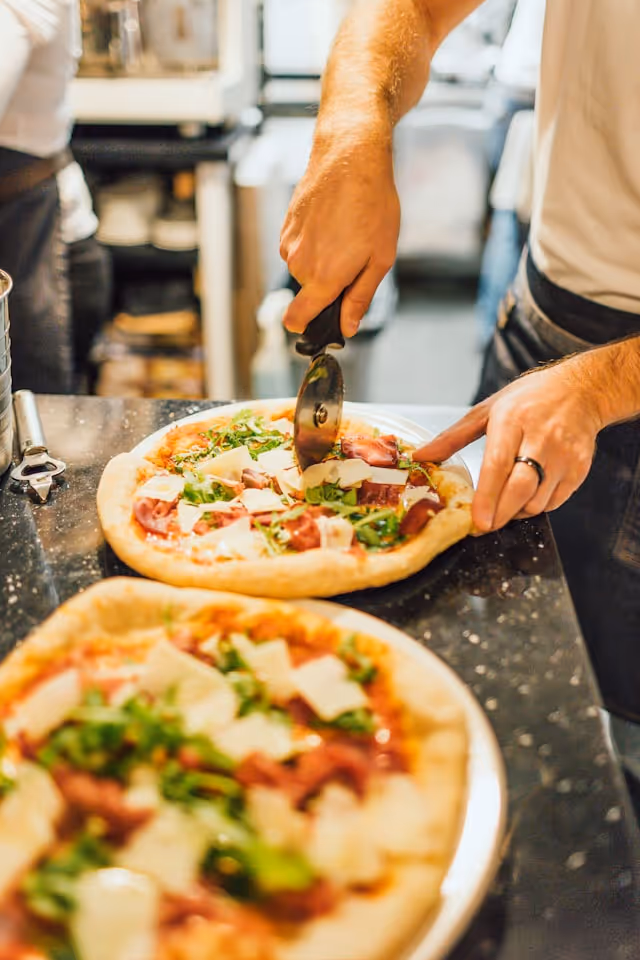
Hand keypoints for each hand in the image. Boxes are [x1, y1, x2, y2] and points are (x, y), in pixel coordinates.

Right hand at [280, 119, 399, 337]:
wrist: (350, 157)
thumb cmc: (372, 205)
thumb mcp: (380, 259)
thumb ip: (360, 298)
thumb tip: (348, 326)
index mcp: (323, 278)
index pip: (296, 319)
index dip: (307, 327)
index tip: (319, 324)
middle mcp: (300, 265)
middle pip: (309, 292)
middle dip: (328, 284)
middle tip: (355, 258)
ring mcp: (289, 243)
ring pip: (304, 269)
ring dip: (322, 261)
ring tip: (346, 233)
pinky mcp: (286, 226)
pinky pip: (298, 248)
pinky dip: (314, 242)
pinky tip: (332, 221)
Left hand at [412, 361, 603, 532]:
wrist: (580, 391)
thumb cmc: (530, 399)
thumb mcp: (487, 409)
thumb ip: (452, 437)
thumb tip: (421, 457)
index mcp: (512, 420)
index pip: (498, 464)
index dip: (487, 497)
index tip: (477, 521)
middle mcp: (541, 438)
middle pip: (520, 488)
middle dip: (500, 514)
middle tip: (483, 525)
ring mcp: (564, 455)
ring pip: (537, 501)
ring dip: (516, 512)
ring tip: (503, 504)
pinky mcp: (579, 469)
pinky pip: (554, 502)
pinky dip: (535, 507)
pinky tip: (525, 496)